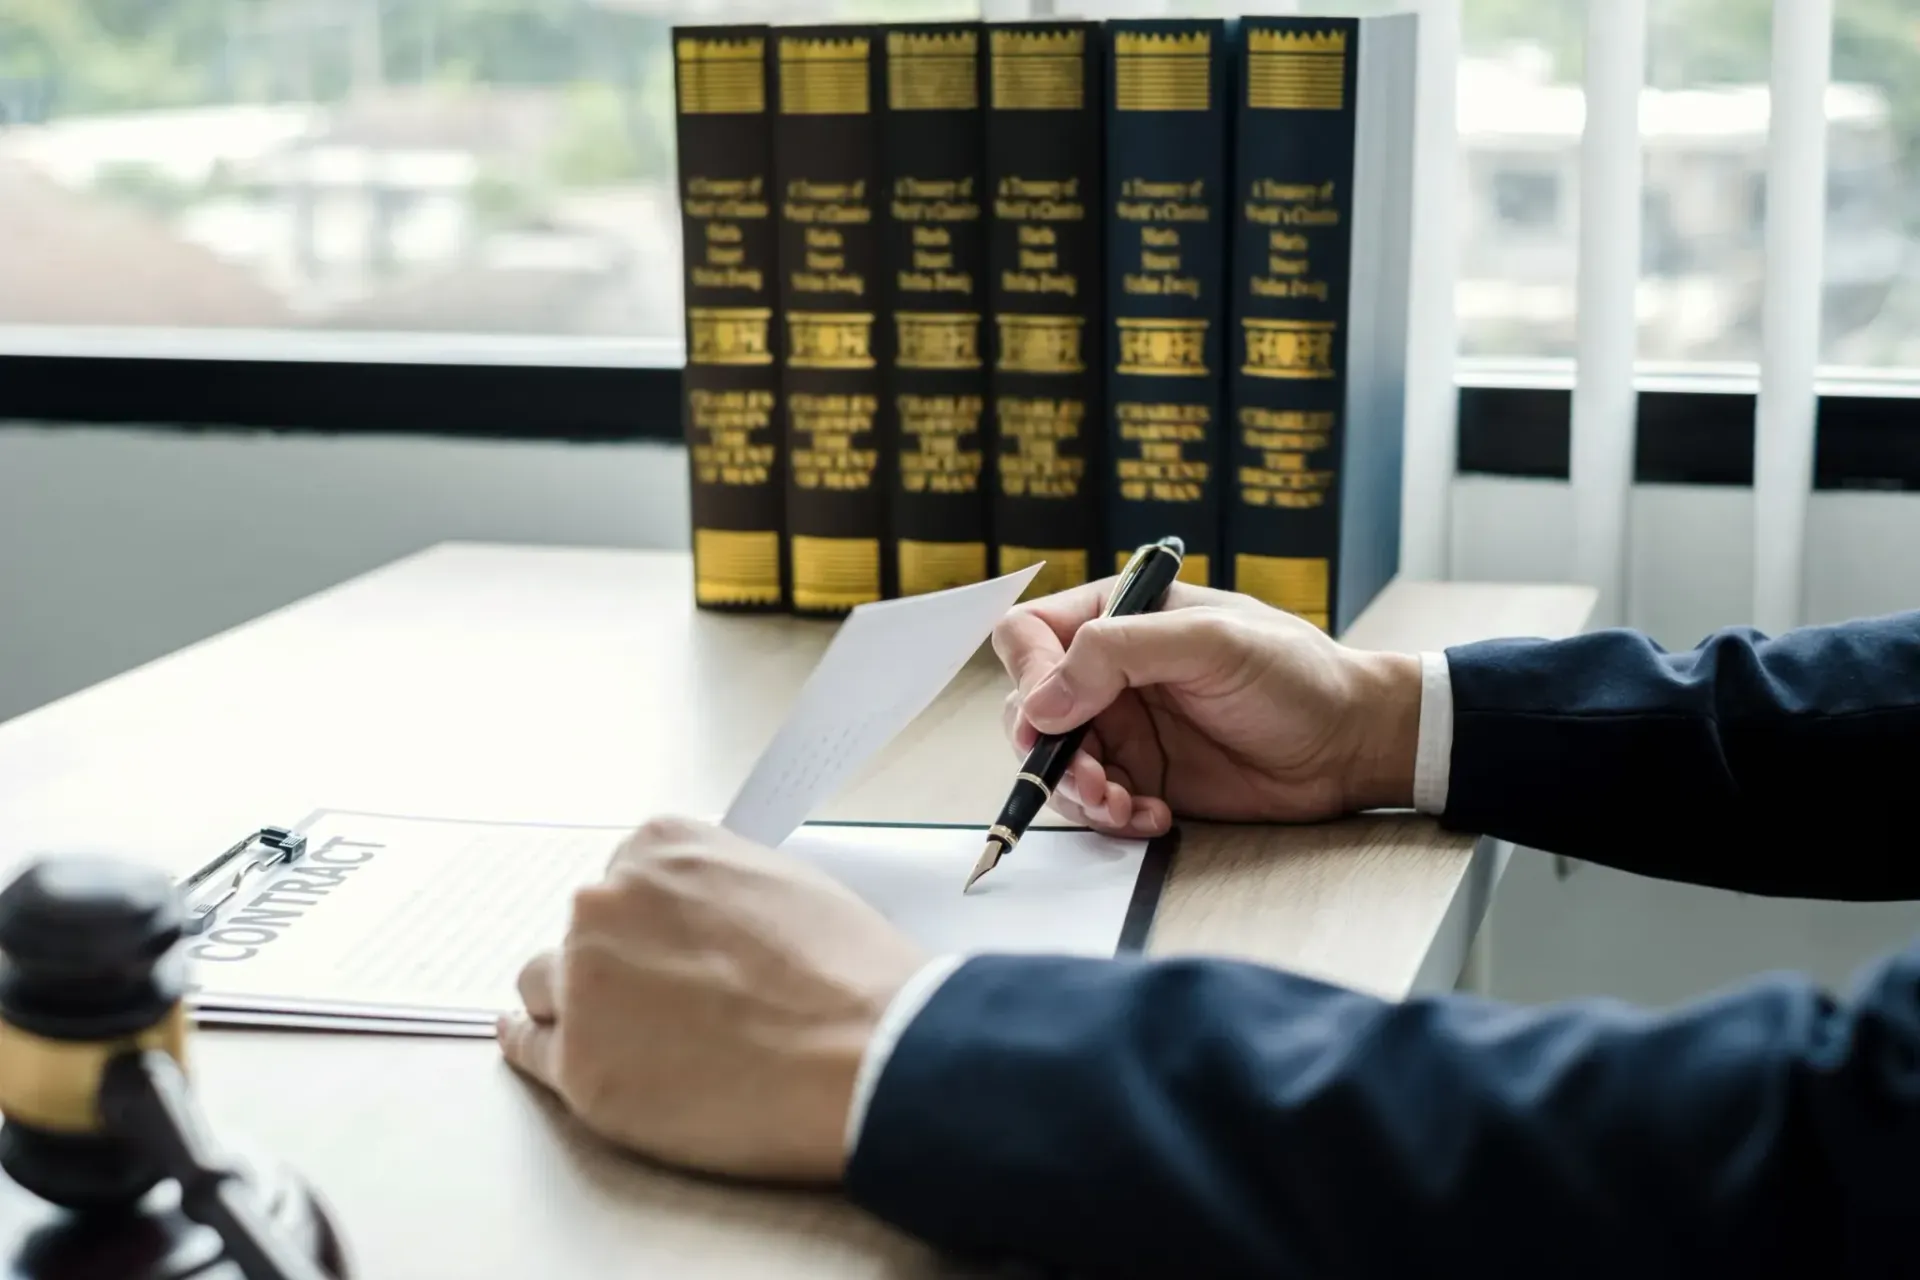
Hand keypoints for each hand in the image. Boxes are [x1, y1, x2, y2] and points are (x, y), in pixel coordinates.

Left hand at [497, 817, 926, 1183]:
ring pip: (547, 984)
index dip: (649, 922)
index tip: (667, 949)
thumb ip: (715, 887)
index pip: (625, 877)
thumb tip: (695, 920)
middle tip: (671, 1002)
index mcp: (659, 847)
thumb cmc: (848, 972)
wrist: (866, 1054)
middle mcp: (606, 902)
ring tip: (629, 1036)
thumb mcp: (784, 880)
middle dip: (615, 960)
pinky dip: (532, 1044)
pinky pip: (530, 1047)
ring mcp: (585, 984)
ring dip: (578, 1003)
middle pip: (584, 929)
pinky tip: (531, 1040)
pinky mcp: (579, 1065)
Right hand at [992, 579, 1420, 834]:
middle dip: (1047, 752)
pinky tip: (1154, 818)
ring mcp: (1124, 728)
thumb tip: (1041, 700)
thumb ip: (1119, 652)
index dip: (1029, 675)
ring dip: (1076, 793)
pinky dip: (1112, 817)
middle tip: (1089, 781)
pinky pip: (1096, 803)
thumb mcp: (1210, 643)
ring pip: (1055, 764)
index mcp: (1119, 617)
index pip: (1029, 635)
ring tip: (1122, 806)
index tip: (1054, 716)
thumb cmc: (1296, 674)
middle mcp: (1110, 672)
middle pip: (1029, 709)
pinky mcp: (1144, 777)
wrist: (1351, 744)